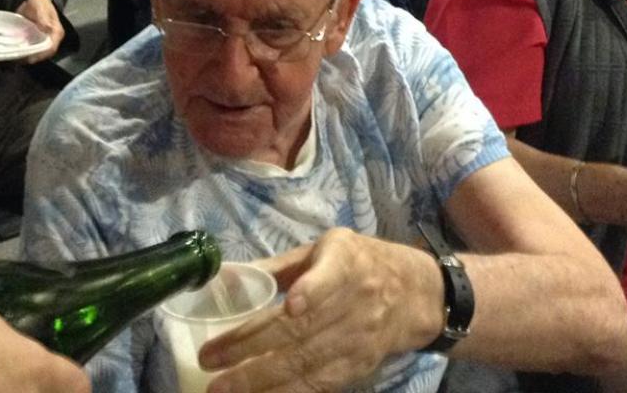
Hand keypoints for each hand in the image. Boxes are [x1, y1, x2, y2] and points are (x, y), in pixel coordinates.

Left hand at [16, 0, 63, 61]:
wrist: (33, 0)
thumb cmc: (39, 2)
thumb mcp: (40, 6)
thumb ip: (43, 17)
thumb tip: (46, 28)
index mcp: (56, 31)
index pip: (51, 48)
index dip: (41, 55)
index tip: (29, 58)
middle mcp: (51, 39)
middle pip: (44, 54)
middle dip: (31, 57)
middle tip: (19, 58)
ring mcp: (43, 41)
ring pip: (37, 54)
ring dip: (26, 56)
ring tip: (15, 57)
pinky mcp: (35, 42)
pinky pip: (31, 51)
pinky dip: (23, 53)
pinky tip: (14, 53)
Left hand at [200, 229, 439, 392]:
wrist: (415, 294)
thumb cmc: (361, 262)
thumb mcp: (326, 247)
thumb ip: (282, 264)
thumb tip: (232, 276)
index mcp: (345, 263)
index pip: (329, 279)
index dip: (311, 291)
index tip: (291, 305)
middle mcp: (353, 304)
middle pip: (302, 331)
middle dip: (253, 350)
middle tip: (211, 362)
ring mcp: (356, 341)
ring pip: (306, 364)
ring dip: (262, 381)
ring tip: (223, 389)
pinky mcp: (356, 369)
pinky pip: (318, 386)